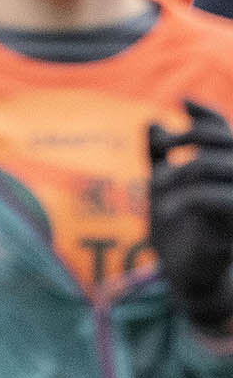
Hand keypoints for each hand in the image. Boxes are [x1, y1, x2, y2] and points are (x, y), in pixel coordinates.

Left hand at [149, 99, 232, 329]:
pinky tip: (165, 209)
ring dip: (181, 169)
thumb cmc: (176, 232)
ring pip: (220, 166)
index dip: (207, 113)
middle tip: (161, 148)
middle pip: (226, 141)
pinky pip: (218, 199)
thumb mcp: (160, 189)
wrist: (183, 276)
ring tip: (156, 184)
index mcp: (224, 171)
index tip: (182, 101)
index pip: (225, 130)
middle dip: (190, 135)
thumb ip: (158, 158)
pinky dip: (186, 197)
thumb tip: (152, 121)